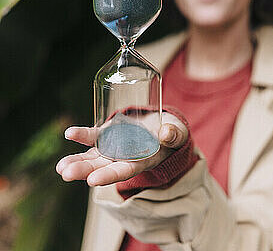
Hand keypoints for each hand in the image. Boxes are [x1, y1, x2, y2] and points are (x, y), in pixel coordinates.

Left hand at [55, 113, 187, 186]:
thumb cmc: (172, 133)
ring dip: (76, 161)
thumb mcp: (177, 133)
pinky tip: (69, 134)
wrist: (162, 127)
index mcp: (141, 161)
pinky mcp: (107, 135)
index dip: (108, 176)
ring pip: (92, 157)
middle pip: (101, 168)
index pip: (122, 171)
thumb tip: (166, 133)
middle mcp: (123, 158)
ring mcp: (113, 148)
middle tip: (66, 174)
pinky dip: (81, 135)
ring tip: (60, 167)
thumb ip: (174, 134)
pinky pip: (92, 137)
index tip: (92, 180)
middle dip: (83, 171)